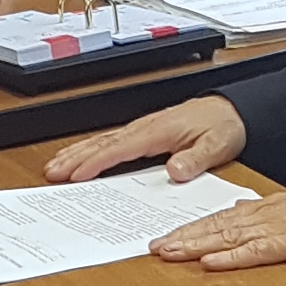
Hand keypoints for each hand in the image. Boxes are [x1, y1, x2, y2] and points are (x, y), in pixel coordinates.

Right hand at [41, 95, 248, 187]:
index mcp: (159, 131)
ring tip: (55, 167)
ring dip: (78, 154)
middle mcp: (146, 128)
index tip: (78, 175)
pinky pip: (112, 142)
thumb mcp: (217, 145)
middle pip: (104, 143)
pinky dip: (91, 150)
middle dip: (76, 158)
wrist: (233, 110)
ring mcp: (143, 130)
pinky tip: (79, 158)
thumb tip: (175, 171)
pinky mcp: (144, 134)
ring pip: (103, 141)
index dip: (97, 162)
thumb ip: (195, 159)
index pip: (122, 148)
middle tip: (53, 173)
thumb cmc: (224, 125)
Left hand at [148, 175, 285, 268]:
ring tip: (169, 253)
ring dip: (196, 245)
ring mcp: (280, 228)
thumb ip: (268, 212)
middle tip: (152, 248)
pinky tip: (210, 261)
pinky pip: (257, 252)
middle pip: (216, 226)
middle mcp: (268, 215)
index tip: (166, 238)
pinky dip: (231, 257)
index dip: (191, 229)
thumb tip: (240, 213)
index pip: (221, 218)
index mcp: (269, 208)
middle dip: (182, 238)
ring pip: (228, 237)